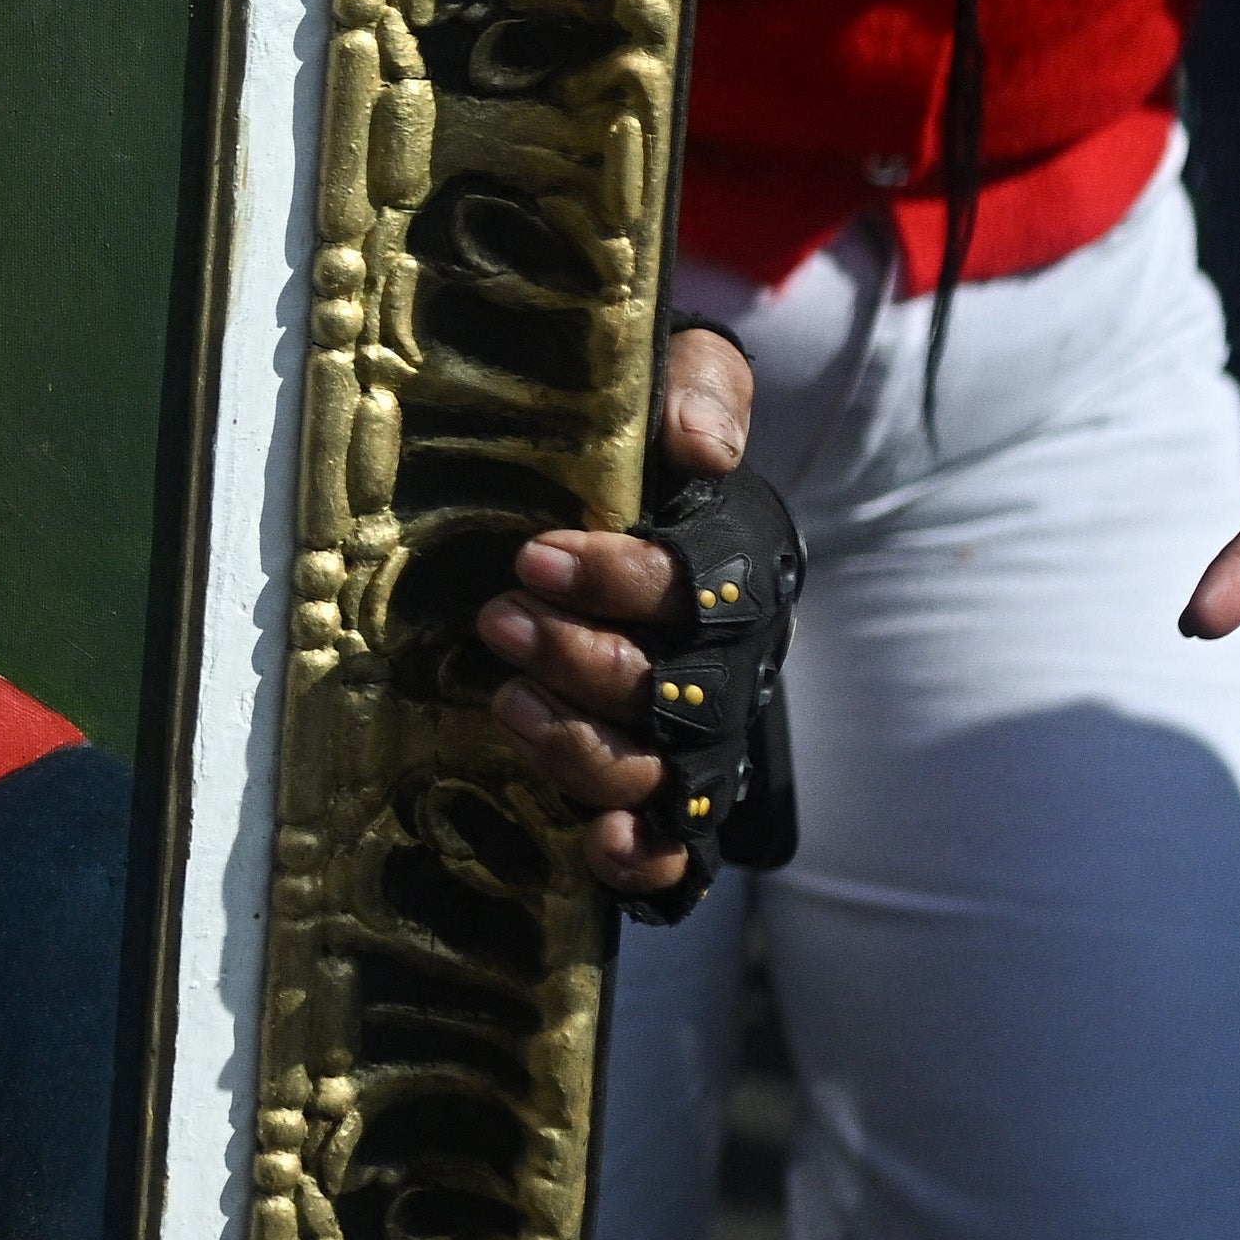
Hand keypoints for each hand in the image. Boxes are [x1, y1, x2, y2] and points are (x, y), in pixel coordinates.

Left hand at [479, 319, 761, 898]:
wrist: (651, 496)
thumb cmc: (650, 442)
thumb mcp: (674, 380)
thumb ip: (696, 388)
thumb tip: (699, 440)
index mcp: (740, 565)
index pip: (701, 586)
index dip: (622, 580)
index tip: (535, 555)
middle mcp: (731, 659)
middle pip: (680, 692)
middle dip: (583, 663)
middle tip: (498, 620)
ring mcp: (701, 732)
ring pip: (665, 771)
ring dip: (584, 748)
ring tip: (506, 703)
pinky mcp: (667, 790)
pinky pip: (680, 850)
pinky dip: (647, 860)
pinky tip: (600, 850)